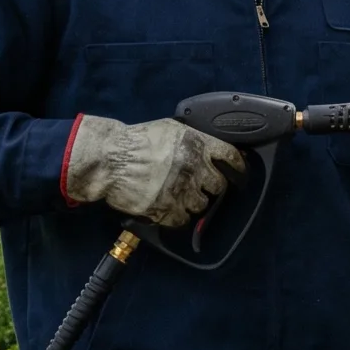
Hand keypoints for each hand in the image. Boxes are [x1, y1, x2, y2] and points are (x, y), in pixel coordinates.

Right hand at [64, 114, 246, 226]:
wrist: (110, 158)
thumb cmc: (135, 141)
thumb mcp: (170, 130)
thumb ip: (193, 140)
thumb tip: (209, 149)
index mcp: (197, 144)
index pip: (231, 157)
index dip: (237, 166)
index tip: (238, 172)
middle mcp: (194, 167)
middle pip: (219, 185)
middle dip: (210, 186)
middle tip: (197, 185)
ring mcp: (181, 190)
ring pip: (201, 205)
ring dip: (192, 202)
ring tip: (177, 195)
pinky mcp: (167, 209)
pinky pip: (183, 220)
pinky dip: (177, 216)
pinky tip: (168, 208)